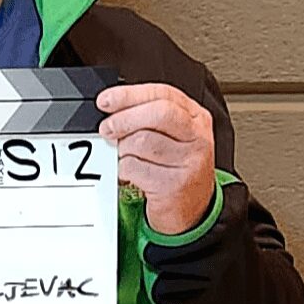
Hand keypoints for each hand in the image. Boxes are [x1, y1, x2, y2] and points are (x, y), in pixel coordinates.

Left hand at [96, 83, 215, 235]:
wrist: (193, 208)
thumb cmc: (176, 168)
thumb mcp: (173, 136)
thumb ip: (149, 118)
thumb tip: (112, 107)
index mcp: (197, 118)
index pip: (163, 94)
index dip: (130, 95)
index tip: (106, 100)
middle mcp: (197, 137)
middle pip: (157, 114)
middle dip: (124, 118)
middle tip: (106, 128)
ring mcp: (189, 162)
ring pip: (142, 142)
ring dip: (122, 148)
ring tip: (122, 155)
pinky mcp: (174, 185)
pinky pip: (135, 168)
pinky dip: (122, 168)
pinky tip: (127, 172)